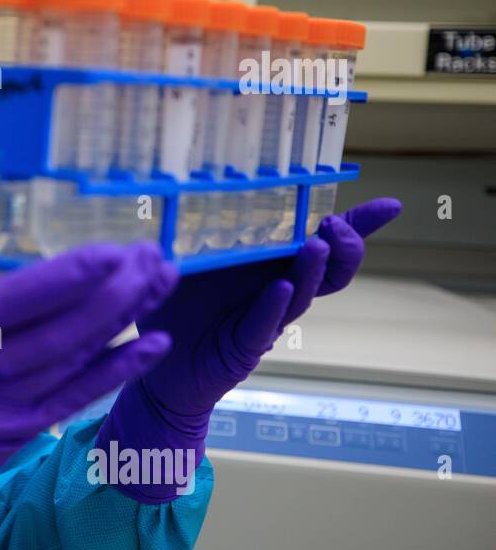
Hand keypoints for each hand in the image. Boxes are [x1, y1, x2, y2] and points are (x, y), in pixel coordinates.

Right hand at [0, 209, 178, 549]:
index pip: (8, 302)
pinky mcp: (15, 437)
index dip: (63, 278)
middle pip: (58, 329)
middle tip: (150, 253)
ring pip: (74, 360)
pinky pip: (75, 399)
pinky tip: (152, 342)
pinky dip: (117, 371)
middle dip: (114, 289)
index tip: (107, 250)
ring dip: (124, 318)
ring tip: (160, 280)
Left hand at [95, 197, 401, 502]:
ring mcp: (264, 320)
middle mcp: (274, 290)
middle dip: (342, 247)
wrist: (158, 366)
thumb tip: (199, 182)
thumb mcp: (186, 260)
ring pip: (301, 296)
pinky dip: (272, 307)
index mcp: (266, 265)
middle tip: (337, 227)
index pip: (321, 243)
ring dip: (310, 271)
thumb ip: (198, 229)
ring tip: (317, 246)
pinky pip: (262, 326)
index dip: (356, 226)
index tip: (390, 206)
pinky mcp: (243, 347)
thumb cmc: (175, 306)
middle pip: (327, 270)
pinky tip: (280, 288)